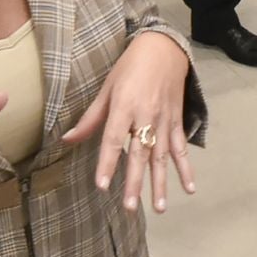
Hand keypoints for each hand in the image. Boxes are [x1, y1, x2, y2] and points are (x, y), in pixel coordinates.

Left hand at [62, 32, 194, 214]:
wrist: (164, 48)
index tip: (102, 185)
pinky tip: (189, 188)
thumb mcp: (107, 87)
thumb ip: (91, 117)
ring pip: (162, 156)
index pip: (113, 139)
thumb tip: (67, 140)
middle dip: (135, 181)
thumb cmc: (130, 67)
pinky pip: (181, 148)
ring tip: (160, 208)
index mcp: (125, 105)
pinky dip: (186, 168)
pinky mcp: (177, 121)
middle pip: (140, 153)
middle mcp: (146, 115)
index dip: (108, 162)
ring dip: (161, 182)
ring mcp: (165, 120)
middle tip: (131, 207)